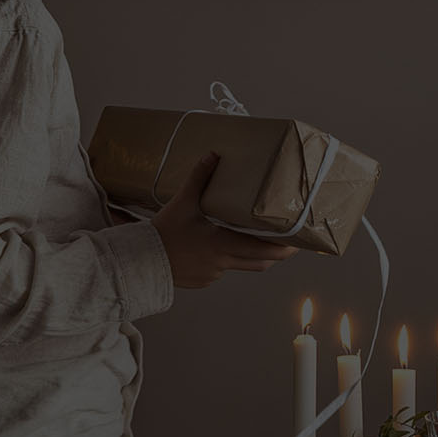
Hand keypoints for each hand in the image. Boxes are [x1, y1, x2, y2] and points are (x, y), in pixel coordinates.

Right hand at [151, 153, 298, 288]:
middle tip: (286, 242)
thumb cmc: (162, 234)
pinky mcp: (202, 280)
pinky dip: (224, 260)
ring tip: (252, 240)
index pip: (264, 250)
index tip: (298, 242)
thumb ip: (200, 178)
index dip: (284, 248)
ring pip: (240, 266)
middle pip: (260, 262)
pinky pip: (220, 271)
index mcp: (223, 244)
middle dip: (275, 253)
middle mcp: (222, 263)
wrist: (139, 262)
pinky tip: (213, 247)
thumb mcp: (182, 203)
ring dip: (249, 256)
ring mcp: (212, 274)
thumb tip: (213, 155)